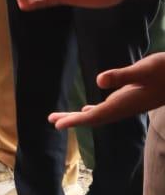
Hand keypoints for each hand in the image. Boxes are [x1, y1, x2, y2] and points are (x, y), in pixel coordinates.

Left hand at [50, 54, 164, 128]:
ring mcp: (127, 104)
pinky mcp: (130, 98)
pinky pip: (106, 109)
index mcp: (124, 103)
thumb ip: (122, 75)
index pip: (95, 115)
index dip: (75, 120)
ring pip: (99, 114)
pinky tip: (87, 109)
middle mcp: (124, 107)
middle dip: (73, 120)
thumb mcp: (144, 69)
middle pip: (93, 118)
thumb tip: (98, 81)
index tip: (57, 125)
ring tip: (60, 118)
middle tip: (51, 120)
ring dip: (79, 116)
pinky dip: (93, 110)